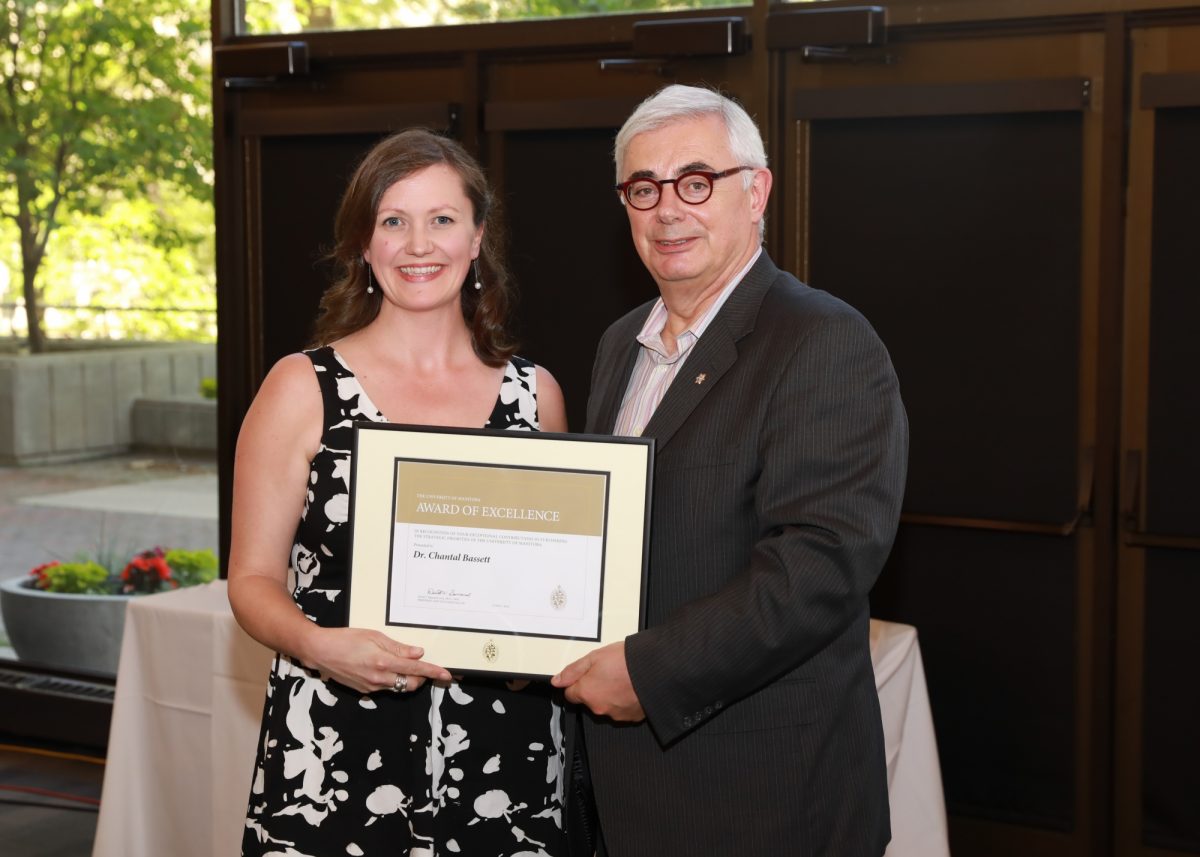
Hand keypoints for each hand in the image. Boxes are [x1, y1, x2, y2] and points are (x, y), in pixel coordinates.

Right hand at [303, 627, 451, 694]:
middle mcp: (379, 679)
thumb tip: (418, 653)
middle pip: (411, 684)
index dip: (433, 672)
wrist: (320, 651)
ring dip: (408, 680)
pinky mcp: (365, 691)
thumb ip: (398, 648)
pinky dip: (393, 680)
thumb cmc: (346, 639)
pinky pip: (386, 688)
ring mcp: (372, 687)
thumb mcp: (374, 637)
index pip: (416, 670)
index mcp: (383, 663)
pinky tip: (388, 669)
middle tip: (426, 667)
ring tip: (406, 666)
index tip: (447, 675)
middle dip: (422, 677)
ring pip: (399, 687)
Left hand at [551, 641, 644, 721]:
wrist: (656, 669)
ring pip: (606, 706)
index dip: (577, 683)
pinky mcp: (631, 717)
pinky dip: (625, 701)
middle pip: (589, 700)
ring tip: (623, 678)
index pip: (570, 694)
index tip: (586, 676)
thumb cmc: (627, 661)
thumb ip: (573, 670)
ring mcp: (616, 714)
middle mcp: (599, 707)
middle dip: (595, 688)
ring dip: (611, 695)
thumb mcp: (595, 657)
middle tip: (608, 672)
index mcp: (587, 692)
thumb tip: (557, 680)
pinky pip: (623, 710)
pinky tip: (632, 688)